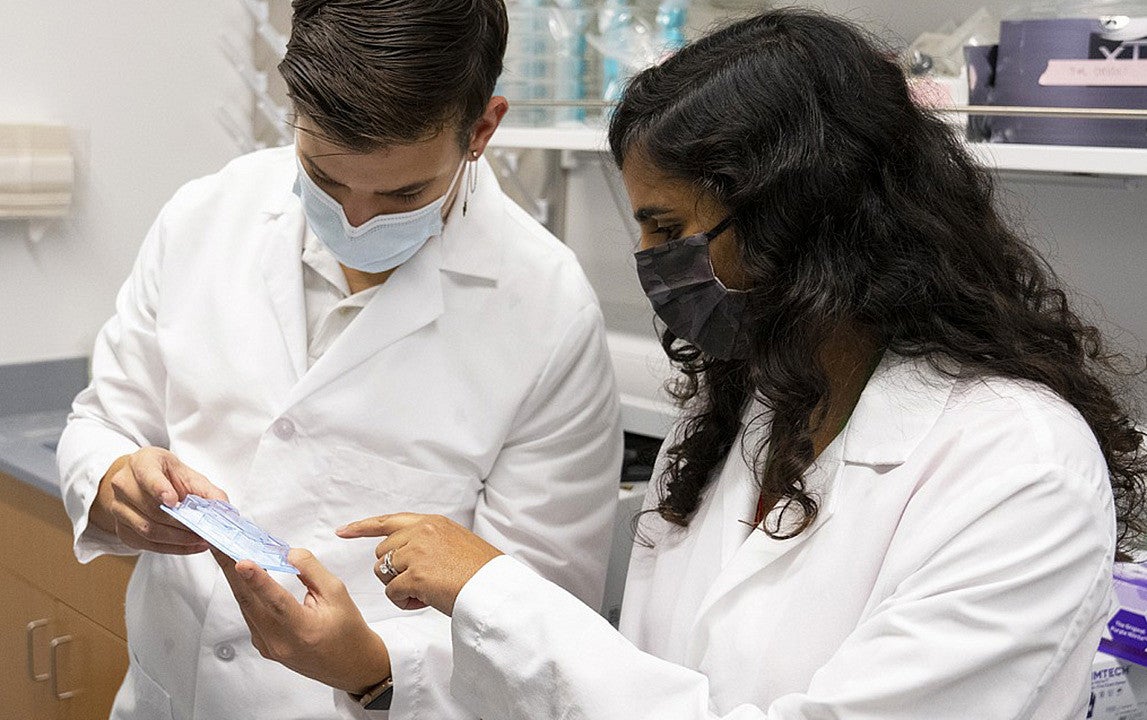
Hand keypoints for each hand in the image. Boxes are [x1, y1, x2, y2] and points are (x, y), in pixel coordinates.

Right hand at [89, 447, 227, 553]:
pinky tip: (189, 546)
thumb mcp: (188, 475)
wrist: (143, 483)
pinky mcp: (122, 529)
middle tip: (203, 530)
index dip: (159, 488)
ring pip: (146, 529)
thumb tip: (226, 511)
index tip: (173, 500)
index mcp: (142, 463)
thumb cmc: (167, 476)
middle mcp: (124, 484)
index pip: (147, 475)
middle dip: (180, 523)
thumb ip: (208, 491)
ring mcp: (118, 508)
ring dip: (177, 539)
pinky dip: (171, 548)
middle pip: (150, 509)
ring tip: (200, 540)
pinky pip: (145, 544)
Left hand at [213, 547, 390, 693]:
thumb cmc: (347, 631)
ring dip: (236, 579)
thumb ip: (311, 570)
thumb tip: (287, 553)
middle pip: (250, 602)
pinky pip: (250, 615)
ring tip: (227, 553)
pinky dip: (246, 593)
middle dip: (231, 570)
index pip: (277, 602)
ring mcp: (268, 647)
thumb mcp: (337, 593)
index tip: (242, 562)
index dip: (258, 580)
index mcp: (304, 630)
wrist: (349, 665)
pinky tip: (243, 576)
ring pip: (247, 607)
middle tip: (220, 545)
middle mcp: (281, 643)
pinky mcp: (263, 646)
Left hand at [337, 513, 502, 615]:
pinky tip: (425, 601)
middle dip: (393, 571)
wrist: (495, 588)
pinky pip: (393, 593)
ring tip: (425, 592)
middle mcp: (421, 532)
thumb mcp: (456, 542)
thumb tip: (403, 555)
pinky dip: (404, 602)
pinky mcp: (415, 575)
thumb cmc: (480, 572)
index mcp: (431, 522)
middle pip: (382, 554)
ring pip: (383, 574)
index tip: (342, 531)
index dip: (361, 527)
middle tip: (419, 584)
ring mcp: (417, 552)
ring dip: (399, 587)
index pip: (388, 521)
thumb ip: (429, 541)